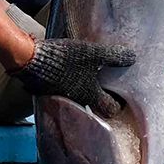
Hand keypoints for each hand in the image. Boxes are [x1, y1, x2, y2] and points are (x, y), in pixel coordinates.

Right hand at [8, 38, 136, 107]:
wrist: (30, 60)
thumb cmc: (64, 60)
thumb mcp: (93, 54)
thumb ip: (113, 57)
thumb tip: (133, 58)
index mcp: (89, 96)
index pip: (109, 109)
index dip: (117, 105)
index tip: (121, 98)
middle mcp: (76, 102)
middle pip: (94, 107)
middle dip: (100, 99)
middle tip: (107, 88)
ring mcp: (61, 98)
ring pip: (78, 99)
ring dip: (83, 92)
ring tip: (88, 79)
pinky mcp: (48, 91)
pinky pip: (63, 92)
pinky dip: (68, 86)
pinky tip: (70, 74)